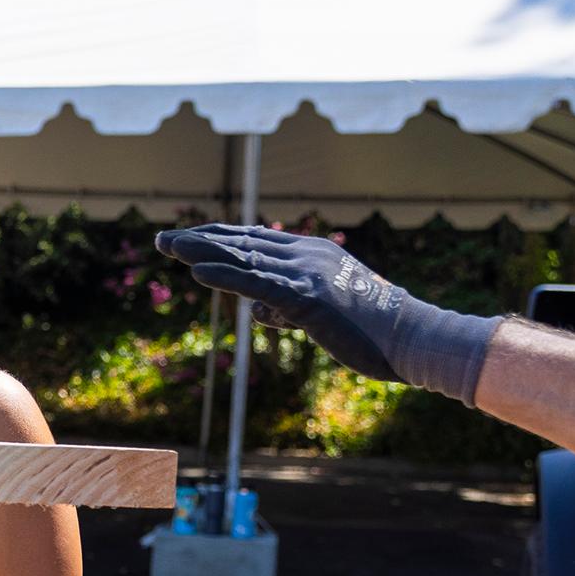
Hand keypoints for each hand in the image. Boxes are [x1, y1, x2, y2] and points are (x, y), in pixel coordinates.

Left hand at [154, 224, 499, 404]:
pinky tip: (198, 271)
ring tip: (168, 246)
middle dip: (200, 240)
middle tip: (162, 239)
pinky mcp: (309, 299)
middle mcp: (306, 256)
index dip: (216, 238)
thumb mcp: (320, 312)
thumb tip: (257, 311)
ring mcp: (307, 275)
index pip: (253, 240)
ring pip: (245, 258)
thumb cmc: (370, 329)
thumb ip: (286, 306)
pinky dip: (226, 276)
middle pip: (242, 243)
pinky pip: (259, 285)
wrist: (412, 337)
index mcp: (311, 254)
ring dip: (202, 251)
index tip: (185, 238)